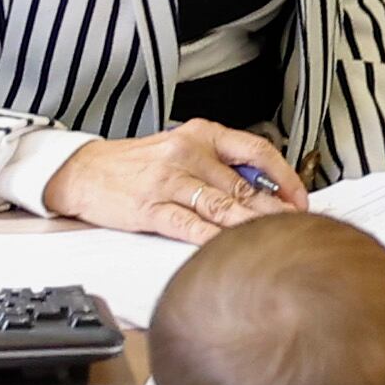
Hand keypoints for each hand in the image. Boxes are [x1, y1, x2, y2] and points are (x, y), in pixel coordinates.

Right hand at [38, 119, 306, 242]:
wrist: (84, 171)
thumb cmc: (137, 164)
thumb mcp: (181, 149)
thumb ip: (219, 164)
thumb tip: (264, 188)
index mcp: (202, 134)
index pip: (256, 150)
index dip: (284, 176)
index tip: (300, 198)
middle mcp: (189, 152)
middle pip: (244, 184)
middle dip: (275, 210)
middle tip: (298, 228)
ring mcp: (169, 180)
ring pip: (222, 205)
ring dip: (252, 226)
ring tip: (275, 241)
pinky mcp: (151, 207)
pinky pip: (189, 225)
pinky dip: (212, 239)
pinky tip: (229, 250)